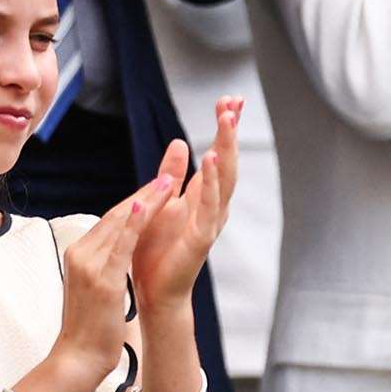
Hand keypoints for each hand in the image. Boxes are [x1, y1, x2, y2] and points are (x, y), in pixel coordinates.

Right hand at [52, 174, 175, 383]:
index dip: (137, 200)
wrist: (78, 358)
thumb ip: (104, 261)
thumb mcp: (96, 285)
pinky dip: (133, 224)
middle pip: (116, 215)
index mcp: (79, 253)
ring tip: (168, 182)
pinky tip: (145, 206)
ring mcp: (89, 266)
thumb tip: (121, 245)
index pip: (112, 219)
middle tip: (169, 175)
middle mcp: (81, 253)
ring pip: (120, 224)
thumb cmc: (91, 324)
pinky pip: (120, 245)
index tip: (158, 186)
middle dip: (145, 194)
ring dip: (146, 200)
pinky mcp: (102, 280)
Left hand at [130, 99, 242, 311]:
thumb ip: (172, 175)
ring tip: (227, 120)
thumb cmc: (157, 250)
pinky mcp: (202, 238)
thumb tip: (181, 142)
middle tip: (234, 101)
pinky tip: (209, 159)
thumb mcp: (161, 202)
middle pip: (227, 160)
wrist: (156, 292)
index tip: (231, 98)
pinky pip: (210, 207)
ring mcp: (211, 221)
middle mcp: (214, 205)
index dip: (226, 128)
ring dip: (226, 148)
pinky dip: (212, 183)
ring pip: (225, 179)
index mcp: (204, 195)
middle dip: (230, 130)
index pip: (220, 153)